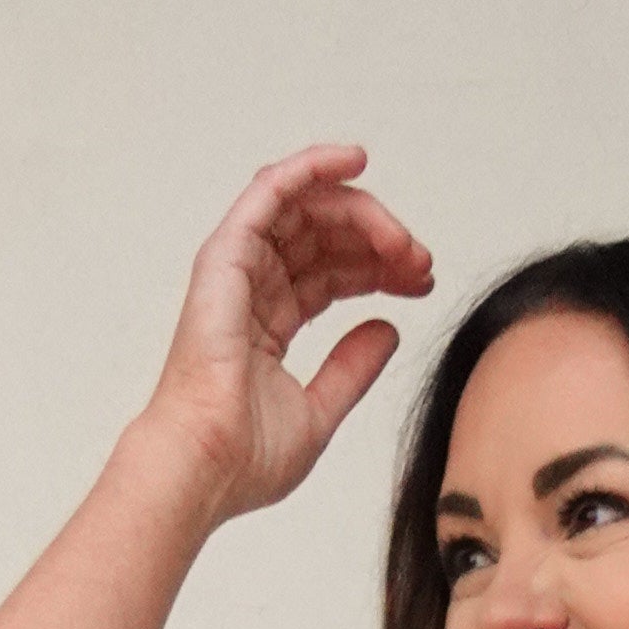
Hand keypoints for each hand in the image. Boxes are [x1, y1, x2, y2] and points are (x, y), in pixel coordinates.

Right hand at [142, 141, 434, 522]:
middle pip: (324, 237)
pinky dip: (312, 168)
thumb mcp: (321, 411)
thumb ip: (354, 368)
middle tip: (421, 262)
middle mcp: (252, 289)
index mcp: (269, 323)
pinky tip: (353, 160)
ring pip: (307, 210)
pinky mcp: (227, 256)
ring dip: (361, 213)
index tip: (422, 282)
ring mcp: (238, 270)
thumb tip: (388, 329)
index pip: (332, 273)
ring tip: (402, 239)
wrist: (206, 468)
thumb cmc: (244, 457)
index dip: (380, 269)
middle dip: (380, 241)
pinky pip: (271, 191)